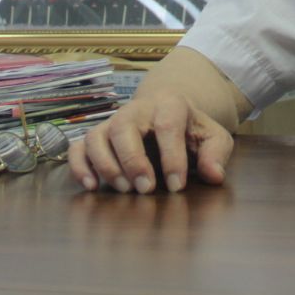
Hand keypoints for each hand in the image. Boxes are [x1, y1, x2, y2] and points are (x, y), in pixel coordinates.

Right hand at [70, 89, 234, 193]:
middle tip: (146, 190)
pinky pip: (78, 148)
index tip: (176, 187)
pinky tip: (91, 187)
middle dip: (133, 160)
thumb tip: (214, 175)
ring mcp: (112, 122)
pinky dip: (80, 166)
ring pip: (96, 136)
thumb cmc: (190, 129)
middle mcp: (135, 110)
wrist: (167, 111)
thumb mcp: (212, 136)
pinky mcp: (96, 136)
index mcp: (169, 104)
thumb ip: (216, 153)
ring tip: (123, 190)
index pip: (167, 125)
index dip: (172, 157)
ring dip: (106, 165)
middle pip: (124, 127)